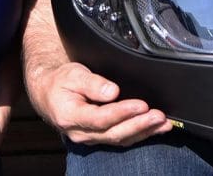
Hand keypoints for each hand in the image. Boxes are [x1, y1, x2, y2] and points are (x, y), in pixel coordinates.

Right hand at [27, 61, 171, 145]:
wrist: (48, 93)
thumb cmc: (60, 82)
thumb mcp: (72, 74)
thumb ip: (92, 83)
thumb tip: (112, 91)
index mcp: (70, 116)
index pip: (101, 118)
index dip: (122, 112)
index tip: (141, 105)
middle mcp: (81, 132)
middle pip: (114, 133)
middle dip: (139, 124)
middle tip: (158, 116)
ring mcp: (91, 137)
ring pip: (120, 139)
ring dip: (144, 131)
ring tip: (163, 123)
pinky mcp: (100, 137)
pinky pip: (122, 138)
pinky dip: (140, 134)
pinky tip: (155, 129)